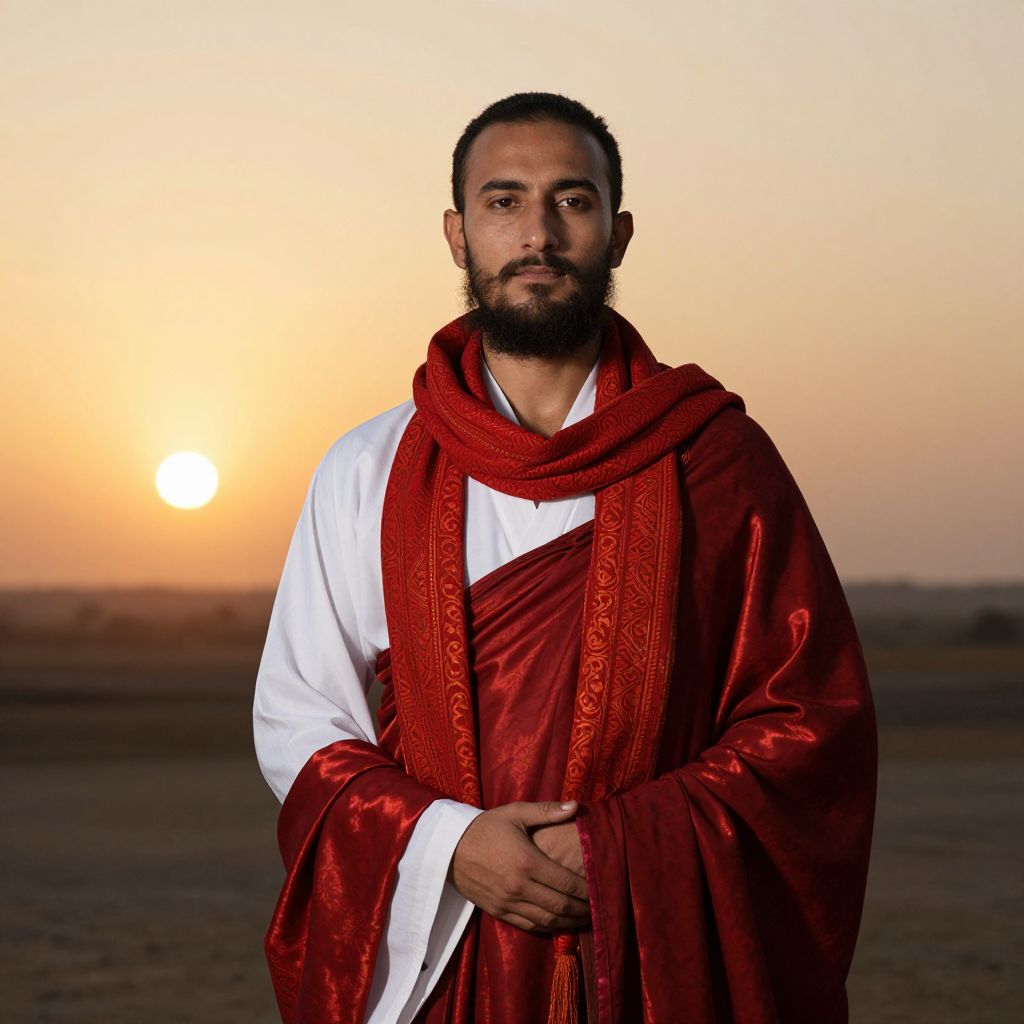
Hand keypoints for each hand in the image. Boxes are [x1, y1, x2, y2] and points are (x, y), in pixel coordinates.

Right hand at [449, 800, 590, 933]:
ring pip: (546, 920)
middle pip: (560, 906)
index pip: (566, 883)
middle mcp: (519, 886)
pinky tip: (558, 922)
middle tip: (596, 908)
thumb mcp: (515, 812)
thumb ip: (547, 811)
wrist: (449, 846)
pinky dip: (547, 927)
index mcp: (527, 861)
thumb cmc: (486, 826)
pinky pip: (528, 925)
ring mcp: (507, 902)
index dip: (586, 891)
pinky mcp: (498, 911)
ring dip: (568, 922)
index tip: (599, 889)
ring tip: (583, 918)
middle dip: (582, 910)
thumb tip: (576, 806)